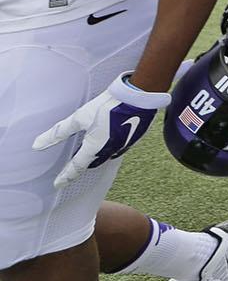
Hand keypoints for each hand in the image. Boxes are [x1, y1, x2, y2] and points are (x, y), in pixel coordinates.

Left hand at [33, 74, 171, 188]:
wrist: (138, 97)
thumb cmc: (108, 105)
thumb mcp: (79, 117)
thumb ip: (59, 132)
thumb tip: (38, 145)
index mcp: (95, 147)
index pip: (76, 167)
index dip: (66, 175)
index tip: (58, 183)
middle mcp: (110, 150)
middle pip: (93, 162)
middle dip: (82, 165)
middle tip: (72, 166)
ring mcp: (124, 145)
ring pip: (106, 155)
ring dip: (96, 155)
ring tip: (89, 151)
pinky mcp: (134, 138)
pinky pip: (118, 147)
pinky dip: (109, 147)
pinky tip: (108, 138)